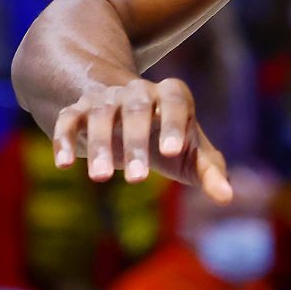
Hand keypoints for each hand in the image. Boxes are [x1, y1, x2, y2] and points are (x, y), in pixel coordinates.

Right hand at [52, 75, 232, 196]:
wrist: (126, 112)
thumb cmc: (168, 137)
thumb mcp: (190, 152)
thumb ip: (209, 171)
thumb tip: (227, 198)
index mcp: (171, 95)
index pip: (175, 101)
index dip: (173, 123)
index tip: (171, 151)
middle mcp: (138, 90)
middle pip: (137, 109)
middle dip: (136, 142)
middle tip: (138, 180)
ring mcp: (106, 98)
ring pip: (101, 115)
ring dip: (100, 145)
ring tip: (102, 178)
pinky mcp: (78, 109)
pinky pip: (68, 119)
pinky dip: (63, 139)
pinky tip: (63, 165)